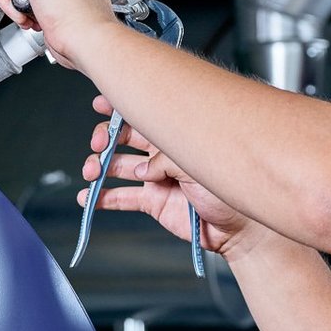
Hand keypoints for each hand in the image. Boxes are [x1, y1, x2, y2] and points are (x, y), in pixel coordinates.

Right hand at [82, 96, 266, 261]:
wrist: (242, 228)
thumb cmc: (233, 189)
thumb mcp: (200, 164)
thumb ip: (167, 162)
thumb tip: (142, 170)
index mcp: (178, 135)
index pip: (146, 115)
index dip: (122, 108)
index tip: (101, 102)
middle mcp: (166, 154)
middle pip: (125, 140)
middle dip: (105, 139)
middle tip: (98, 144)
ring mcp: (158, 179)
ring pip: (120, 168)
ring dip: (100, 167)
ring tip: (92, 171)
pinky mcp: (155, 203)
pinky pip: (124, 198)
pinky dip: (103, 198)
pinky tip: (88, 197)